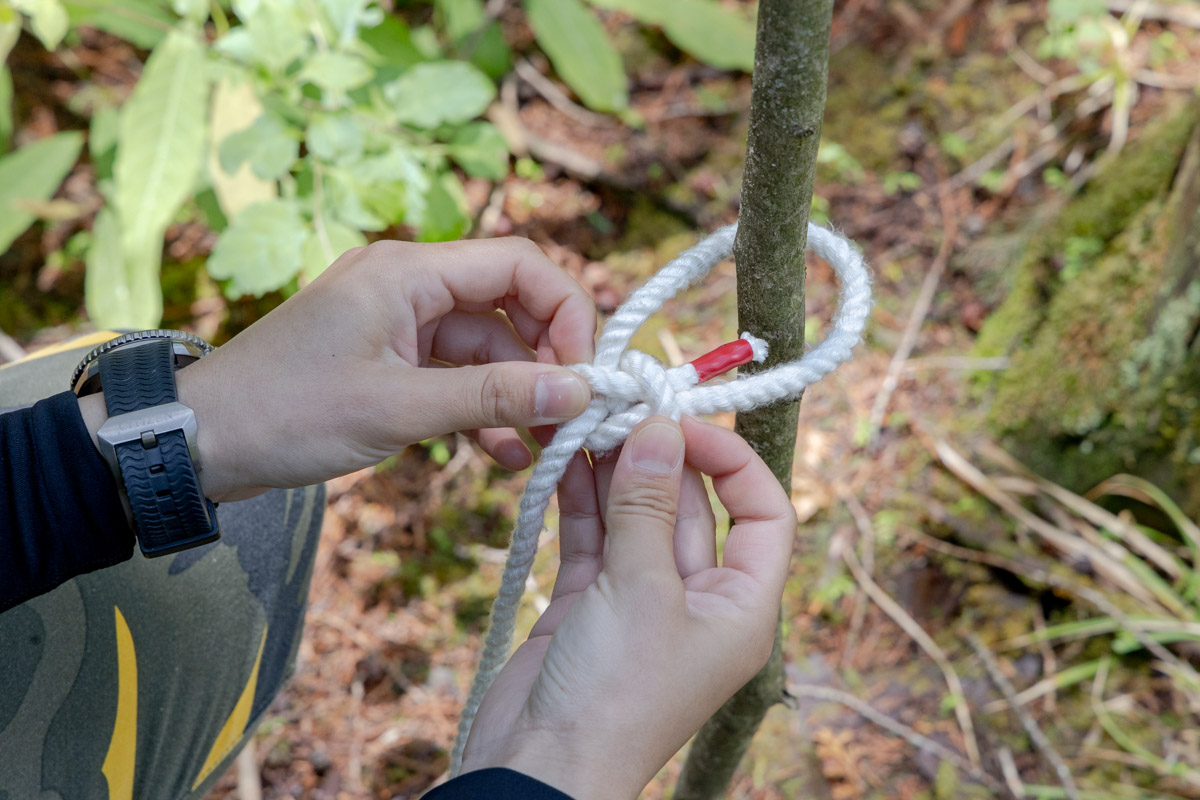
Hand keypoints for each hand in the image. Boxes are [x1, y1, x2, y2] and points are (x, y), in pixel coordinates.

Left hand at [79, 238, 595, 500]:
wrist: (200, 443)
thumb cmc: (288, 413)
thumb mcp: (400, 408)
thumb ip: (493, 397)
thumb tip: (579, 391)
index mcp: (409, 272)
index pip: (520, 264)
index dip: (567, 312)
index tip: (586, 373)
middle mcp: (408, 285)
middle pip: (509, 306)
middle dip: (547, 361)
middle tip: (574, 417)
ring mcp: (397, 325)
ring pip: (485, 349)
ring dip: (516, 396)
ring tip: (544, 449)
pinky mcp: (386, 361)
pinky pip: (453, 377)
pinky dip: (479, 411)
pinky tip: (500, 456)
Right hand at [458, 416, 795, 799]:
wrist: (540, 767)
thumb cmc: (615, 694)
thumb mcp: (641, 591)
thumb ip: (646, 506)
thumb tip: (659, 429)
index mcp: (740, 604)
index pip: (762, 511)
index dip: (731, 460)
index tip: (681, 424)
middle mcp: (697, 598)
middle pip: (689, 506)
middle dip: (657, 455)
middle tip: (621, 409)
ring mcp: (641, 599)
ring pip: (635, 515)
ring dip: (612, 469)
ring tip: (585, 419)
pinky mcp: (590, 601)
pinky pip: (592, 535)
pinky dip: (578, 498)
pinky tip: (561, 455)